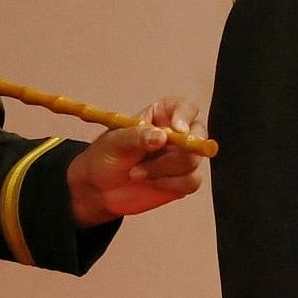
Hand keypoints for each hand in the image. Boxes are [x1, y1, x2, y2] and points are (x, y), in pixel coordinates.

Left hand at [65, 96, 208, 225]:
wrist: (99, 189)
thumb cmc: (104, 157)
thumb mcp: (114, 142)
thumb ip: (137, 136)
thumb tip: (161, 136)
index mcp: (160, 117)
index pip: (185, 108)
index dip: (185, 116)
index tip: (176, 129)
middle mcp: (176, 136)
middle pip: (198, 136)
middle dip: (177, 151)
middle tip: (154, 155)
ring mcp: (181, 158)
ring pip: (193, 161)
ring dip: (163, 170)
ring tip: (137, 173)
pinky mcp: (183, 180)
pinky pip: (191, 181)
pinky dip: (169, 184)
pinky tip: (151, 183)